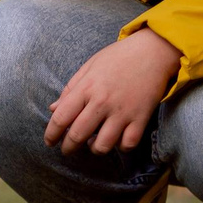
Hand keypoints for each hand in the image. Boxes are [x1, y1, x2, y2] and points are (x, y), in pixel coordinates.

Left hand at [44, 28, 180, 156]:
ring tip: (92, 144)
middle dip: (68, 148)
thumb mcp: (89, 67)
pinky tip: (116, 139)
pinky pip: (127, 145)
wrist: (152, 52)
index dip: (51, 134)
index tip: (49, 142)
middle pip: (78, 135)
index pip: (61, 117)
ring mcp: (122, 112)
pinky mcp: (141, 119)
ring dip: (94, 149)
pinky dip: (120, 146)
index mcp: (87, 87)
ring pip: (102, 146)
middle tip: (67, 150)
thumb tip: (53, 109)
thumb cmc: (118, 57)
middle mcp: (102, 102)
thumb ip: (70, 89)